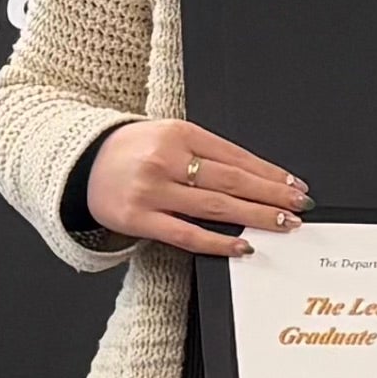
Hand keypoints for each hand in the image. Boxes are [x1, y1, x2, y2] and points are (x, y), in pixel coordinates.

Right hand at [84, 119, 305, 256]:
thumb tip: (256, 176)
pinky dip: (218, 241)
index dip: (270, 172)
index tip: (294, 184)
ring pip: (216, 206)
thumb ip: (206, 153)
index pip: (236, 156)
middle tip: (298, 205)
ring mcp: (152, 190)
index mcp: (179, 133)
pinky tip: (243, 244)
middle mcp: (167, 159)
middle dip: (272, 195)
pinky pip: (187, 234)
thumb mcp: (168, 135)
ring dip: (256, 216)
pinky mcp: (139, 218)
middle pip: (232, 180)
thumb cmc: (129, 150)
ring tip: (283, 223)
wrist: (77, 162)